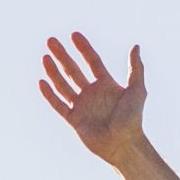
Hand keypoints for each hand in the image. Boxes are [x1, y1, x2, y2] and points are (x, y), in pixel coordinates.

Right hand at [37, 32, 147, 166]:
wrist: (124, 144)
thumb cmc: (133, 119)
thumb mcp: (137, 90)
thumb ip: (136, 68)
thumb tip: (135, 46)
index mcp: (106, 85)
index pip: (92, 61)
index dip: (84, 48)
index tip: (74, 35)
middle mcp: (92, 93)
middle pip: (74, 70)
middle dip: (62, 55)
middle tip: (51, 40)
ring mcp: (82, 106)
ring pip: (64, 85)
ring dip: (54, 71)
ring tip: (45, 57)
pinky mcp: (75, 120)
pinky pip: (59, 105)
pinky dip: (50, 94)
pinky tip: (41, 82)